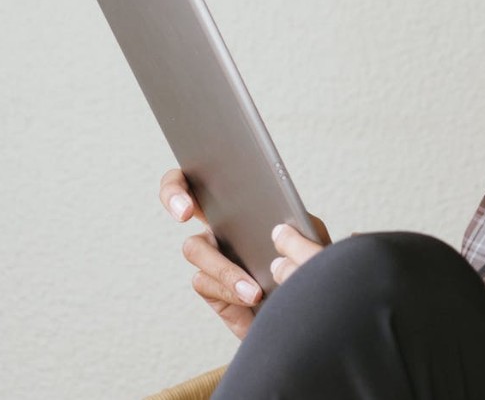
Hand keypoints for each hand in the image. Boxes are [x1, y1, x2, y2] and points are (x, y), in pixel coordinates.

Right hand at [158, 169, 331, 338]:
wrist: (304, 308)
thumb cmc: (306, 267)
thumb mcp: (310, 238)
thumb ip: (300, 226)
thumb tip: (279, 226)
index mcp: (240, 205)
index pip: (203, 176)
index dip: (184, 179)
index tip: (190, 194)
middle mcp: (218, 226)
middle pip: (178, 199)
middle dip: (174, 196)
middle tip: (186, 212)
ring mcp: (210, 257)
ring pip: (195, 249)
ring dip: (223, 267)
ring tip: (254, 289)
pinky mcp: (211, 289)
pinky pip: (206, 282)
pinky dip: (230, 289)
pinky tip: (253, 297)